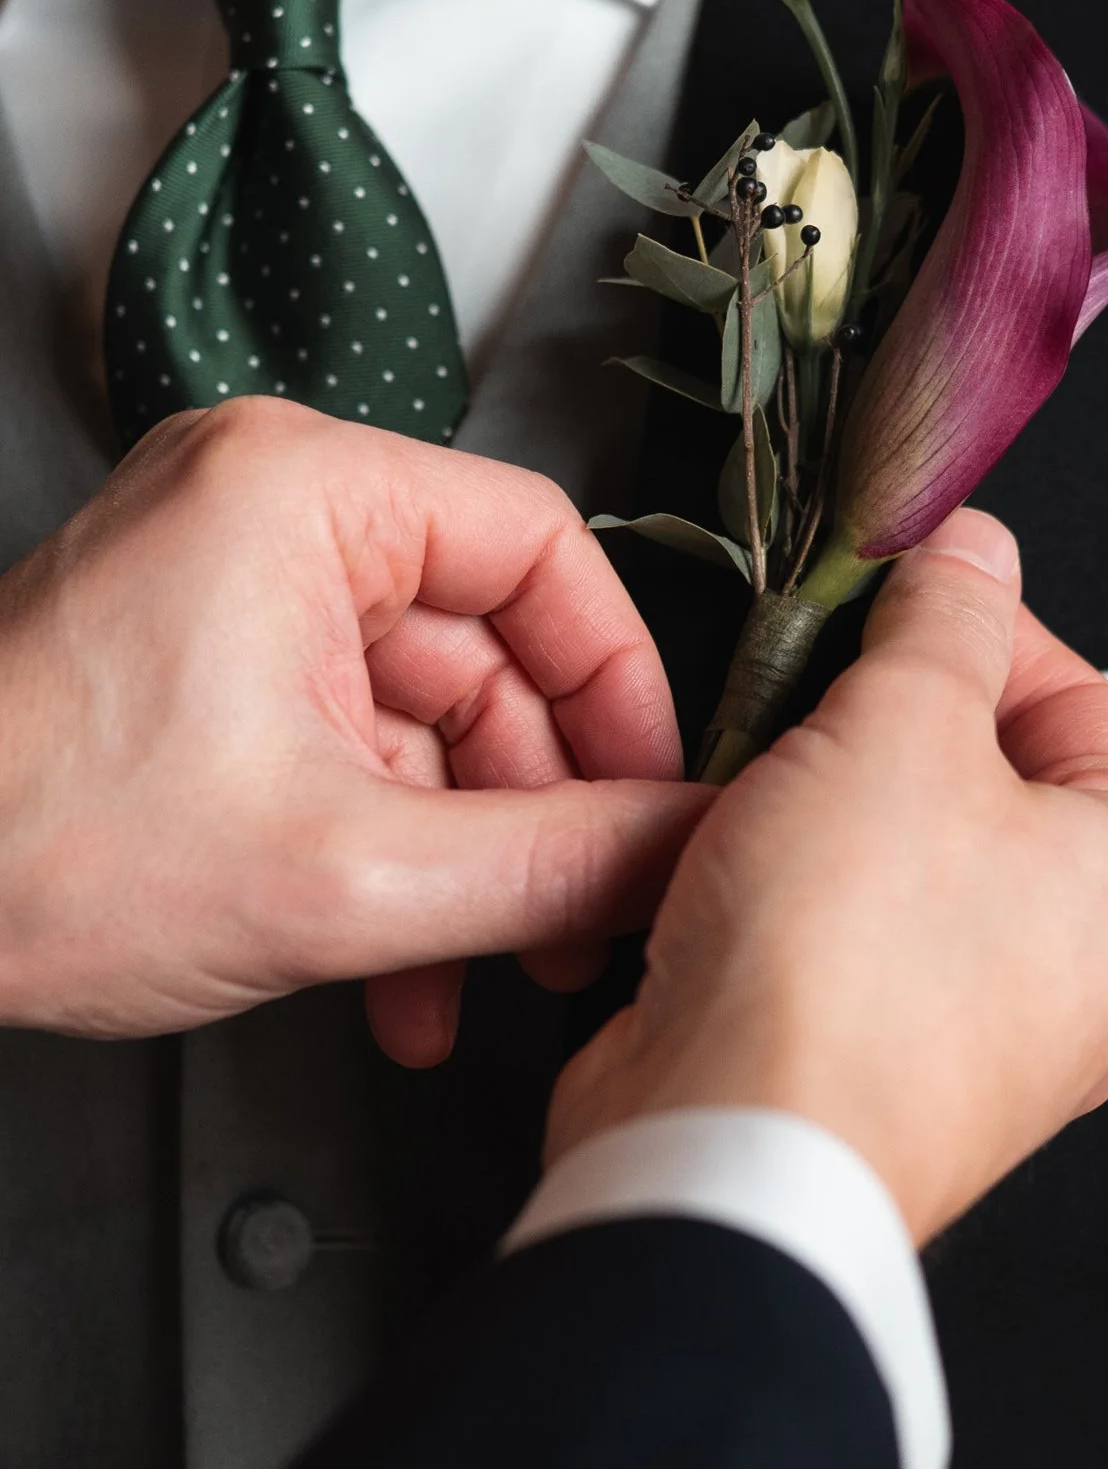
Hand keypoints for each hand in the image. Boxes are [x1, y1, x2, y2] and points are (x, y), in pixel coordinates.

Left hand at [0, 400, 706, 1059]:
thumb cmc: (25, 844)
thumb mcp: (344, 877)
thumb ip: (548, 866)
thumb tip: (681, 852)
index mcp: (302, 490)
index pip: (543, 549)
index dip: (621, 687)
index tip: (655, 794)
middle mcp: (268, 516)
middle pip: (489, 652)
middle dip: (534, 814)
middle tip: (576, 921)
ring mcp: (231, 597)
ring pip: (422, 726)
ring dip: (459, 868)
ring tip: (475, 979)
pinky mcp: (203, 674)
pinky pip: (347, 756)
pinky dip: (387, 861)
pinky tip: (399, 975)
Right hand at [547, 511, 1107, 1244]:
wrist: (732, 1153)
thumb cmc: (853, 988)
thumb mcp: (903, 724)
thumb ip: (943, 617)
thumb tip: (970, 555)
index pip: (1077, 692)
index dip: (969, 623)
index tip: (893, 589)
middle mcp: (1088, 966)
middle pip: (980, 769)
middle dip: (876, 717)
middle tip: (812, 686)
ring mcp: (983, 1022)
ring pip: (893, 845)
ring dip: (811, 796)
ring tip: (757, 782)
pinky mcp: (877, 1055)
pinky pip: (834, 924)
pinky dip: (777, 880)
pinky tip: (723, 864)